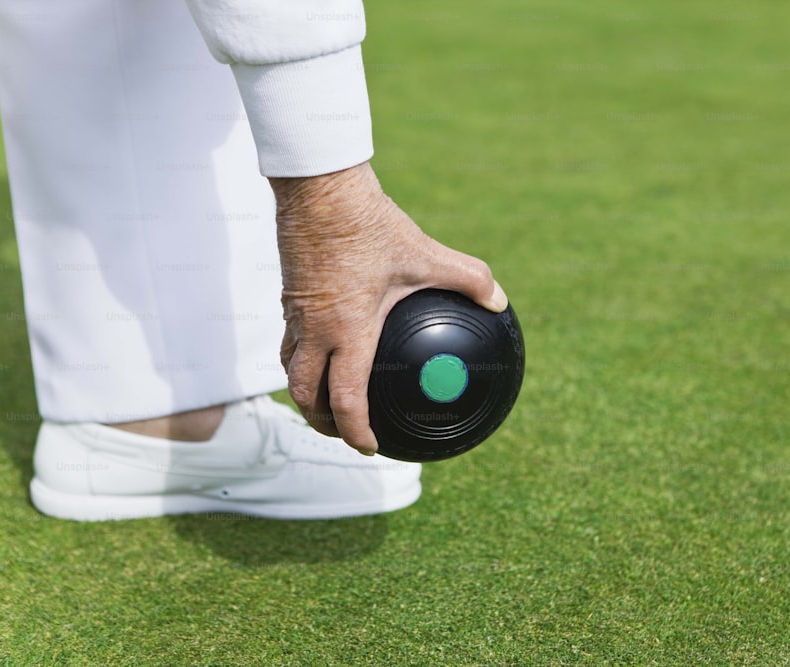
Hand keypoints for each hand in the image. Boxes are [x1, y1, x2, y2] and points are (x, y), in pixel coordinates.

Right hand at [270, 162, 506, 454]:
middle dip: (322, 422)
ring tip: (326, 402)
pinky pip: (289, 342)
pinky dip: (300, 360)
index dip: (356, 431)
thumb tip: (500, 301)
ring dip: (306, 394)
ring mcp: (296, 315)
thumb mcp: (425, 254)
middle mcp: (315, 330)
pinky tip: (322, 350)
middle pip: (305, 396)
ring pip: (290, 371)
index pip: (346, 399)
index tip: (370, 446)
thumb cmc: (370, 224)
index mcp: (348, 331)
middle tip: (344, 431)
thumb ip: (468, 279)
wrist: (320, 190)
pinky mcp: (289, 297)